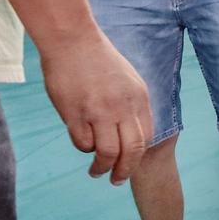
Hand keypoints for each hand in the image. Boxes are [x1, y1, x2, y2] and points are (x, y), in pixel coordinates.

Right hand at [40, 32, 151, 184]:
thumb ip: (131, 103)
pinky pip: (83, 143)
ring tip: (97, 173)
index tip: (130, 161)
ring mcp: (99, 112)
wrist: (72, 39)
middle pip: (132, 151)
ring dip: (102, 168)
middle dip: (126, 171)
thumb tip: (129, 130)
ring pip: (107, 153)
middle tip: (117, 181)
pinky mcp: (75, 114)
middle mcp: (123, 107)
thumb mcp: (126, 78)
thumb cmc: (96, 58)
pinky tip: (83, 145)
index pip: (147, 136)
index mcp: (139, 98)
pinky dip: (84, 148)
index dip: (139, 154)